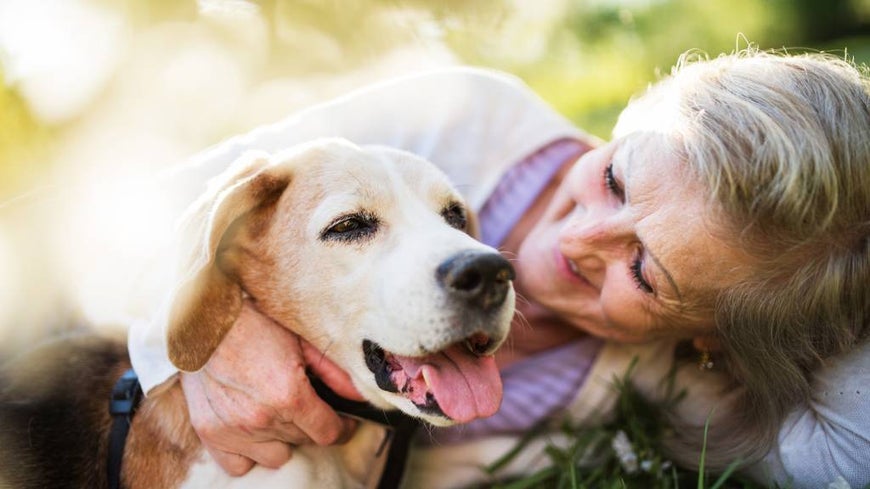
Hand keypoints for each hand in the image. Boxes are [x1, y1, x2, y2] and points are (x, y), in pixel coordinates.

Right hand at [179, 301, 363, 475]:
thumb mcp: (302, 342)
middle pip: (304, 441)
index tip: (342, 421)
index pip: (328, 433)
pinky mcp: (211, 434)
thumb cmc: (256, 326)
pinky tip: (253, 431)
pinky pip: (240, 465)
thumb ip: (334, 373)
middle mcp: (262, 418)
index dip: (342, 428)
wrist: (205, 322)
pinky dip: (250, 453)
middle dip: (311, 425)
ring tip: (277, 413)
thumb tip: (358, 395)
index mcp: (289, 395)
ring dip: (282, 438)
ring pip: (276, 456)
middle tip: (304, 403)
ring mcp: (234, 430)